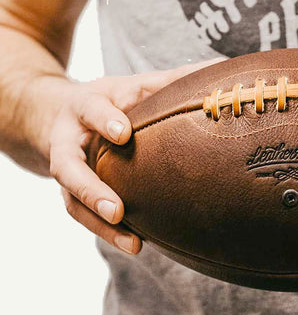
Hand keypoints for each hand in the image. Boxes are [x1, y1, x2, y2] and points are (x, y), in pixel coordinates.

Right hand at [47, 59, 221, 254]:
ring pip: (72, 202)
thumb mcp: (134, 84)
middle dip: (90, 190)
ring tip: (132, 244)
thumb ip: (170, 80)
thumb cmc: (112, 100)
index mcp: (84, 106)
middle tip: (118, 210)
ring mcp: (66, 172)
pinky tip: (136, 245)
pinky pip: (84, 218)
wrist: (61, 116)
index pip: (90, 110)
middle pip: (67, 168)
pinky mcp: (71, 194)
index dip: (105, 120)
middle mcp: (66, 140)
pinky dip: (108, 233)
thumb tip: (218, 69)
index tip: (124, 133)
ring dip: (100, 225)